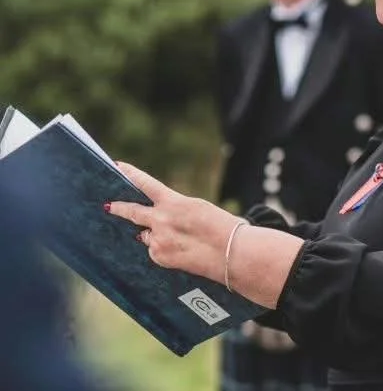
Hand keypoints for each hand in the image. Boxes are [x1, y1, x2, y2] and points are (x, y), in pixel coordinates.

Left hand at [107, 162, 240, 283]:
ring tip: (176, 238)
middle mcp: (161, 220)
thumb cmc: (223, 228)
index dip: (131, 174)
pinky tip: (180, 251)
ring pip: (146, 235)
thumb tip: (163, 221)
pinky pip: (154, 251)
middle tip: (109, 205)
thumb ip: (178, 212)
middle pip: (133, 212)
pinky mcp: (159, 257)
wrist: (232, 253)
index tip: (118, 166)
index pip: (146, 184)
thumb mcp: (200, 209)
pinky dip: (162, 250)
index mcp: (174, 202)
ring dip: (154, 234)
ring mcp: (158, 240)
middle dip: (119, 208)